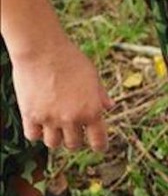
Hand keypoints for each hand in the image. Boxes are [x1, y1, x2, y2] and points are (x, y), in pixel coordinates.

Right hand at [11, 35, 111, 151]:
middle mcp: (72, 119)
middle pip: (73, 145)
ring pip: (53, 144)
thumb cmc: (70, 59)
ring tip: (55, 126)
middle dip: (74, 139)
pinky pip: (32, 135)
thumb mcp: (93, 76)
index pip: (98, 142)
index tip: (98, 146)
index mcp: (92, 111)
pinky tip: (39, 123)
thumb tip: (109, 107)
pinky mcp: (30, 114)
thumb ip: (100, 95)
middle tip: (72, 130)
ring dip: (55, 137)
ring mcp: (50, 118)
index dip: (99, 146)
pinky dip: (36, 132)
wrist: (42, 48)